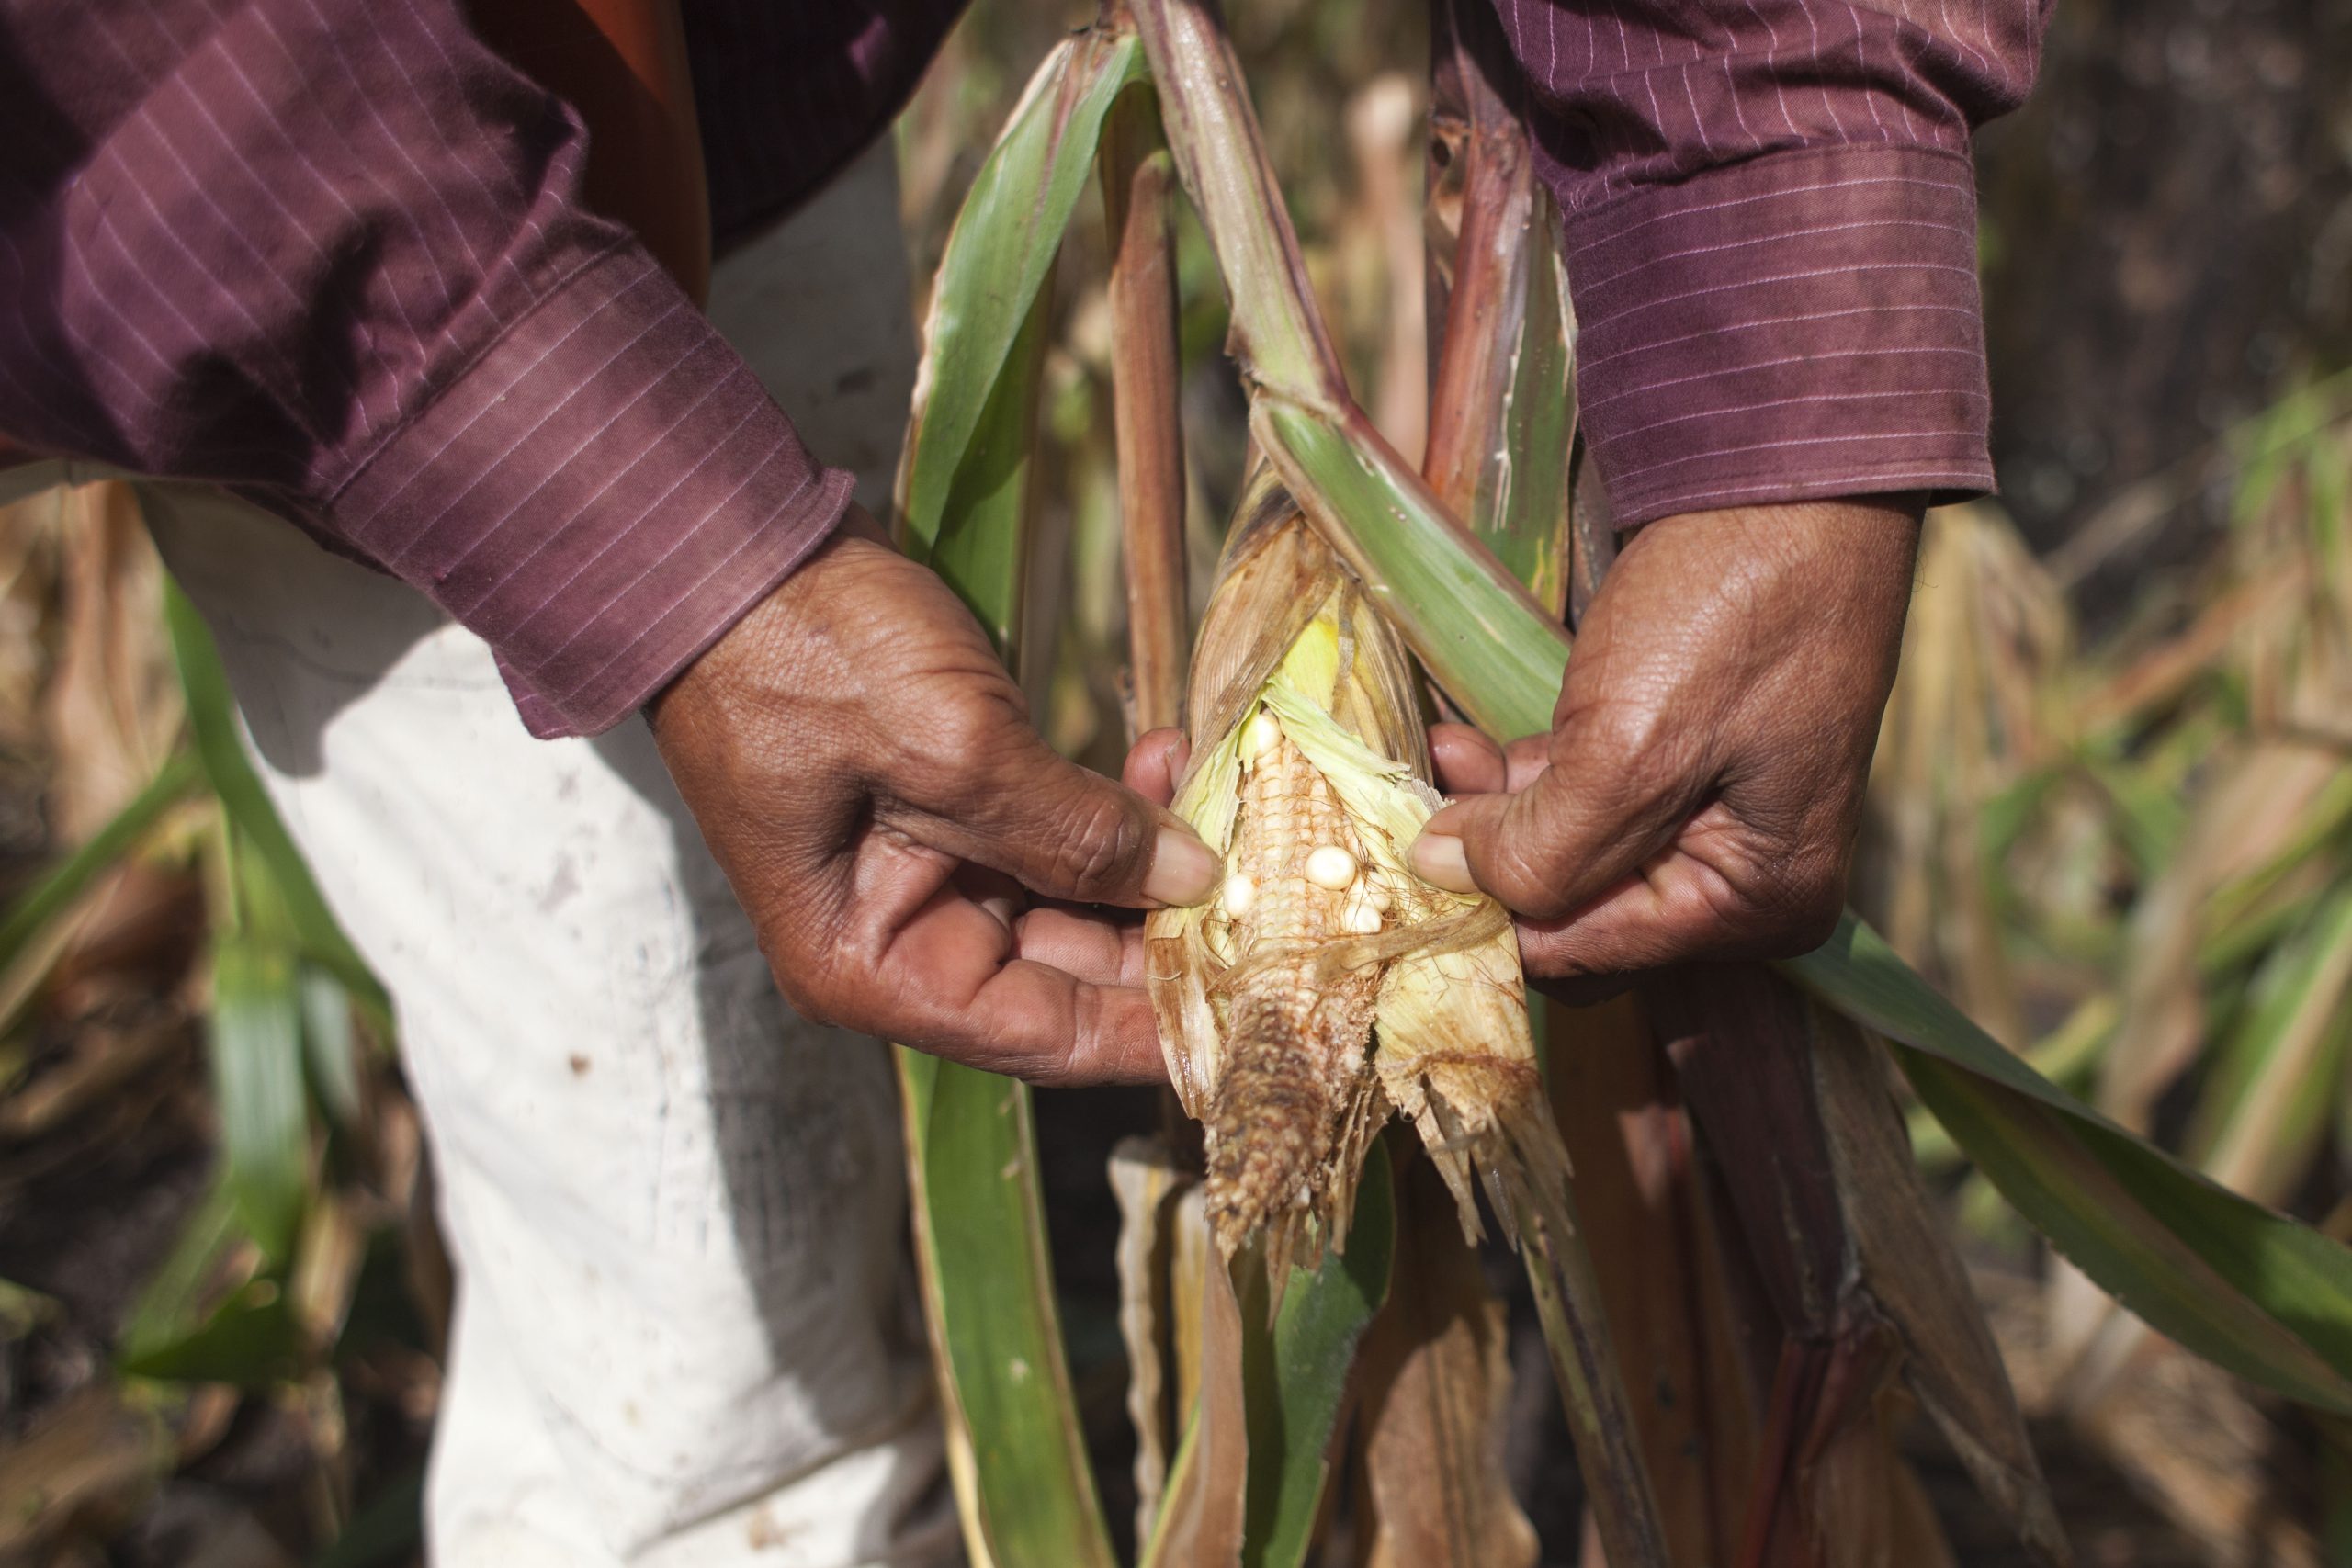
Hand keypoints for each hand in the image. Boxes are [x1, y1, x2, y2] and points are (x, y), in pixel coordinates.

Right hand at [648, 508, 1217, 1082]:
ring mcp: (922, 868)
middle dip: (1172, 930)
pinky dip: (1110, 803)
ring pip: (1073, 898)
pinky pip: (1052, 831)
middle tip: (1278, 888)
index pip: (1045, 1034)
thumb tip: (1198, 879)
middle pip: (1070, 973)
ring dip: (1152, 854)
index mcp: (870, 965)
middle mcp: (899, 938)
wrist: (718, 541)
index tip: (1264, 999)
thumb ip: (1074, 829)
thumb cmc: (802, 652)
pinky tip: (1169, 758)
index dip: (1158, 1024)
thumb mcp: (951, 746)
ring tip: (1223, 797)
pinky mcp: (948, 801)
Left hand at [1410, 497, 1919, 994]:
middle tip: (1414, 805)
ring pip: (1569, 850)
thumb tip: (1441, 878)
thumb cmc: (1733, 608)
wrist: (1789, 468)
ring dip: (1497, 811)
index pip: (1581, 955)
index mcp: (1757, 903)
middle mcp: (1744, 878)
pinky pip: (1587, 796)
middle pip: (1575, 910)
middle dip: (1493, 860)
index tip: (1408, 863)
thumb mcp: (1629, 748)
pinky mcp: (1686, 756)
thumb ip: (1538, 845)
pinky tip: (1470, 741)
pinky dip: (1530, 775)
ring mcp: (1717, 815)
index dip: (1489, 914)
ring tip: (1441, 754)